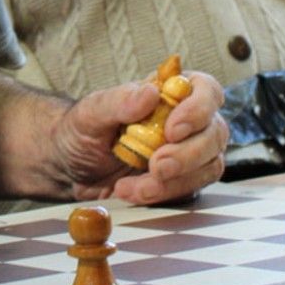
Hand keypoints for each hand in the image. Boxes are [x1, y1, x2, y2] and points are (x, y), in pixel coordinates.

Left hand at [52, 71, 227, 203]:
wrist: (70, 167)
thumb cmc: (82, 130)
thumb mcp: (91, 112)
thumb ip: (118, 101)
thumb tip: (150, 93)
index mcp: (170, 93)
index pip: (206, 90)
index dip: (198, 109)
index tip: (173, 129)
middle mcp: (187, 121)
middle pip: (215, 133)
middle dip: (187, 154)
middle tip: (156, 166)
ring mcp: (188, 153)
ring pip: (208, 166)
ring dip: (173, 180)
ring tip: (132, 185)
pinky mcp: (182, 181)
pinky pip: (189, 190)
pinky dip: (162, 195)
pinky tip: (132, 192)